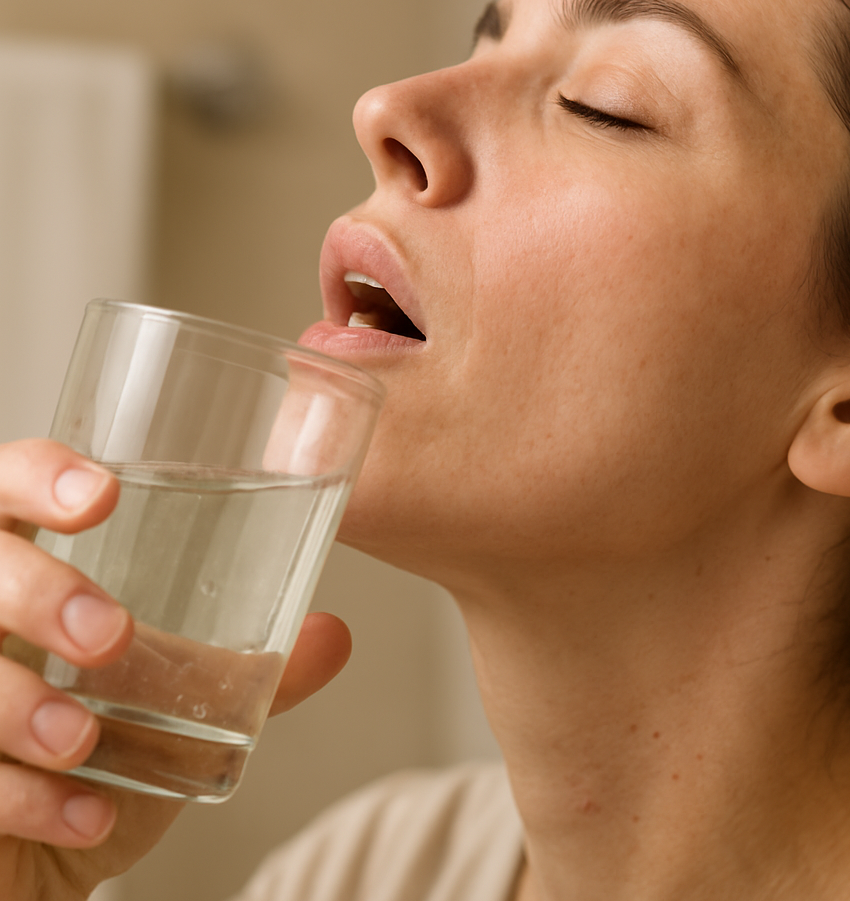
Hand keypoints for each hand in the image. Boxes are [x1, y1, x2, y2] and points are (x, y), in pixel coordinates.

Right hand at [0, 440, 351, 900]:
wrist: (42, 857)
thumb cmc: (97, 754)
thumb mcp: (173, 704)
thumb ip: (241, 669)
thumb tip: (332, 634)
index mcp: (25, 574)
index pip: (6, 488)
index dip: (39, 478)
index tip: (104, 498)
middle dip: (38, 594)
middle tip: (112, 637)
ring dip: (23, 708)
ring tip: (85, 743)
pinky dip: (25, 802)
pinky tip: (87, 816)